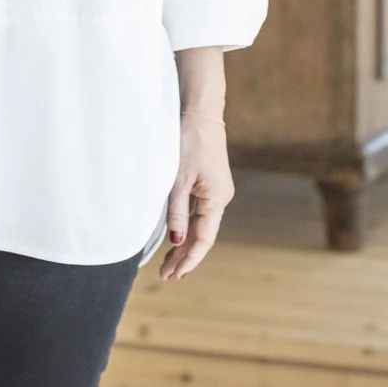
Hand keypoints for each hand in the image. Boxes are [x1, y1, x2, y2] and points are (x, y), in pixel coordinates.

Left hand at [159, 109, 231, 279]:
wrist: (199, 111)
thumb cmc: (189, 141)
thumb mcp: (178, 178)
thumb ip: (177, 211)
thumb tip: (176, 241)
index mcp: (217, 199)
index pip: (204, 238)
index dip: (189, 259)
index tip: (174, 275)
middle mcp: (221, 197)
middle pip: (203, 234)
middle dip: (184, 256)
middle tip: (166, 275)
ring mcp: (216, 190)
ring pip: (200, 224)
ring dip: (184, 242)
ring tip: (168, 263)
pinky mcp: (210, 182)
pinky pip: (199, 211)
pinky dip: (187, 225)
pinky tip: (176, 235)